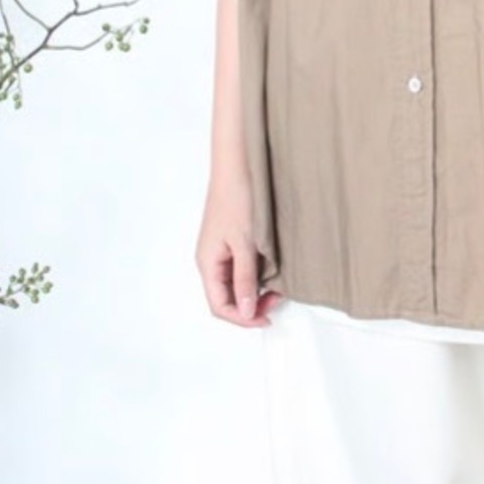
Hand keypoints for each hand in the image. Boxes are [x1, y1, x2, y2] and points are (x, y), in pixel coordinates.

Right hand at [196, 171, 284, 328]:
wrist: (238, 165)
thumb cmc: (237, 197)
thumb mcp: (245, 243)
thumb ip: (245, 279)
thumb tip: (245, 311)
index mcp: (207, 263)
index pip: (220, 306)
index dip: (243, 318)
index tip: (266, 317)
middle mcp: (211, 259)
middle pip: (226, 297)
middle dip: (250, 305)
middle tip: (276, 300)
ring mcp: (220, 250)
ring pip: (234, 283)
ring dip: (255, 290)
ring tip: (276, 286)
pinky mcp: (231, 240)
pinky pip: (240, 267)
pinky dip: (255, 274)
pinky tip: (270, 270)